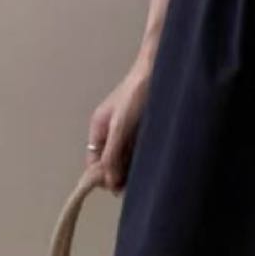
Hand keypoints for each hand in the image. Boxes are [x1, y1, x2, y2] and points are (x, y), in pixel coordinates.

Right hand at [86, 58, 151, 193]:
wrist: (160, 68)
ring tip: (146, 174)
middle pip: (111, 162)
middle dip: (119, 174)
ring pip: (126, 157)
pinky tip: (154, 162)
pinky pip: (140, 149)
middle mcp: (111, 131)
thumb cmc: (137, 92)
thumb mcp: (120, 127)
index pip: (94, 163)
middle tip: (135, 184)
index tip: (118, 187)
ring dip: (133, 167)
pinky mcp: (145, 127)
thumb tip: (109, 182)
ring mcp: (128, 129)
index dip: (102, 177)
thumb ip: (112, 154)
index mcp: (99, 129)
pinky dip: (144, 157)